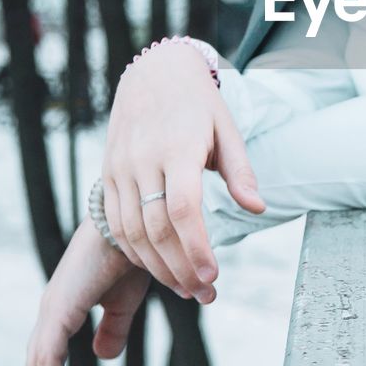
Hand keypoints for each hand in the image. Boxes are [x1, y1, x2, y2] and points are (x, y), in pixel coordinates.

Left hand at [26, 219, 153, 365]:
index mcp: (64, 304)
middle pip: (37, 364)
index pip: (46, 351)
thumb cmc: (133, 257)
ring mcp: (51, 309)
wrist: (136, 227)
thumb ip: (113, 329)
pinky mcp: (58, 312)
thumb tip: (100, 357)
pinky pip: (49, 360)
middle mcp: (51, 308)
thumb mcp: (125, 302)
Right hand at [101, 41, 264, 299]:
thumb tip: (258, 209)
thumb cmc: (199, 104)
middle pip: (155, 228)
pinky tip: (155, 265)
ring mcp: (120, 168)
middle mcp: (143, 160)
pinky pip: (115, 222)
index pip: (182, 209)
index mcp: (177, 148)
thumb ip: (241, 172)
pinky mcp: (108, 173)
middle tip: (203, 292)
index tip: (212, 276)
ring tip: (183, 287)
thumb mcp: (227, 129)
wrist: (153, 73)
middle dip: (179, 267)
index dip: (196, 247)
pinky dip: (134, 250)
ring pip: (131, 231)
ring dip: (156, 265)